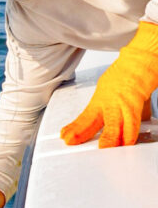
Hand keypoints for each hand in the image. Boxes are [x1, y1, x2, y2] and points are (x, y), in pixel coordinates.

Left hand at [60, 21, 157, 147]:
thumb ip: (113, 109)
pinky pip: (132, 122)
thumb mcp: (112, 91)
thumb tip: (120, 123)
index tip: (65, 136)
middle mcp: (108, 103)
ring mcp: (121, 103)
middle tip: (70, 141)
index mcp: (100, 100)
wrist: (141, 58)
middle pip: (92, 121)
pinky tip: (127, 143)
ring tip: (102, 149)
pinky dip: (129, 134)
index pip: (84, 118)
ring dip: (108, 138)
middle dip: (81, 132)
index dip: (74, 128)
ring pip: (113, 124)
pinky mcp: (136, 102)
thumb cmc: (128, 72)